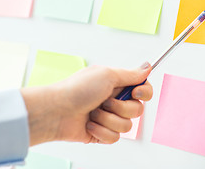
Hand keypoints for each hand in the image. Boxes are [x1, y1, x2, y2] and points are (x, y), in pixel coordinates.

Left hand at [21, 62, 152, 145]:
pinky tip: (89, 124)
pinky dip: (101, 131)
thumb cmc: (77, 89)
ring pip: (127, 126)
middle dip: (121, 107)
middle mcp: (115, 100)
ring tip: (93, 113)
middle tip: (105, 101)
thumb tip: (148, 66)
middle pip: (138, 109)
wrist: (56, 111)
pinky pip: (115, 138)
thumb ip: (131, 74)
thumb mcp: (107, 75)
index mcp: (117, 84)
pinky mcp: (102, 133)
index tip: (136, 92)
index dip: (144, 92)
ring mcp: (109, 118)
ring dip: (109, 119)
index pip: (143, 89)